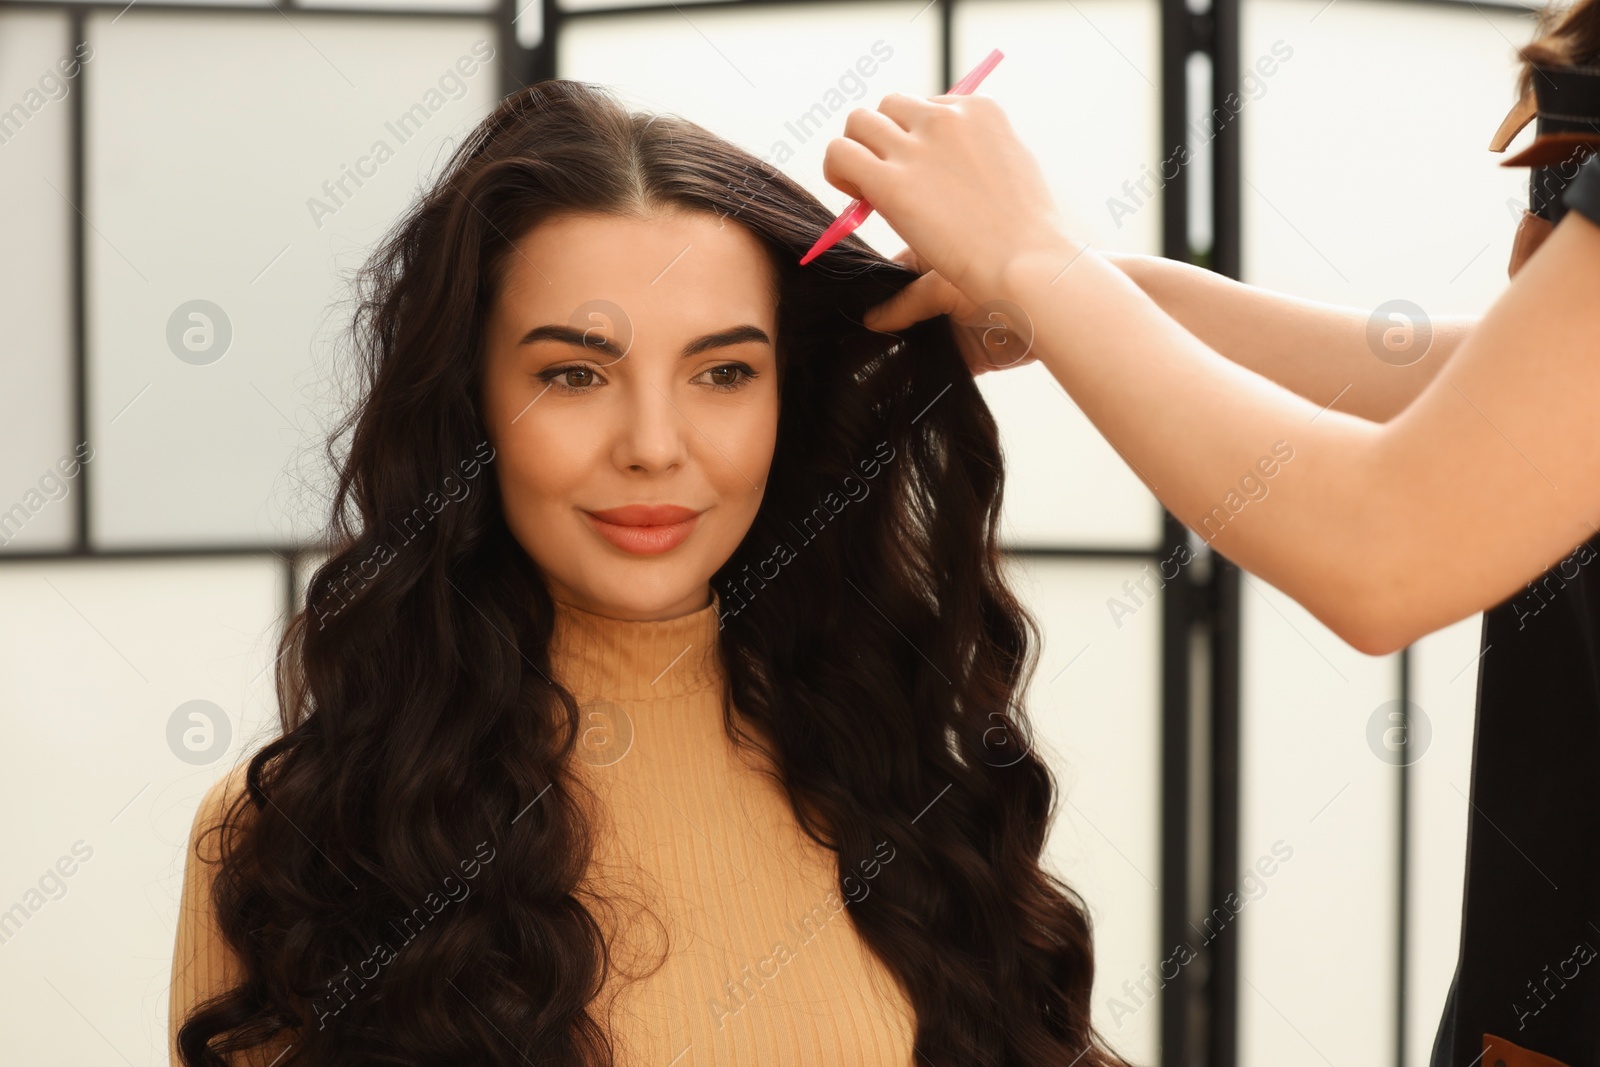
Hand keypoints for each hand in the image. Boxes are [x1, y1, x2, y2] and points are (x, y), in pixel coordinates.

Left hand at [821, 91, 1073, 301]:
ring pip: (858, 123)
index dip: (916, 139)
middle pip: (890, 106)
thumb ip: (979, 158)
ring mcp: (916, 146)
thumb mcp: (1012, 173)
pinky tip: (856, 199)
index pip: (927, 105)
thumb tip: (948, 169)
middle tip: (888, 179)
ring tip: (866, 189)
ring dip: (857, 151)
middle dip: (884, 139)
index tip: (920, 172)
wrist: (1025, 263)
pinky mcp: (889, 180)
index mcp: (980, 109)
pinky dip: (837, 171)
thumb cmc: (1026, 235)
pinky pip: (840, 154)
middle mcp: (945, 117)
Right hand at [865, 246, 1038, 376]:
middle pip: (901, 310)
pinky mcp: (967, 357)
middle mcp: (943, 291)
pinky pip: (936, 367)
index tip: (853, 307)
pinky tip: (902, 377)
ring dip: (903, 349)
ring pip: (916, 339)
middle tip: (861, 339)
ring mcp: (953, 323)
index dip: (875, 291)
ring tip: (877, 359)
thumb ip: (906, 302)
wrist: (1052, 313)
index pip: (893, 275)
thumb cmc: (1004, 276)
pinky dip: (922, 372)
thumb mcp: (944, 283)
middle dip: (885, 325)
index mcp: (936, 259)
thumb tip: (872, 321)